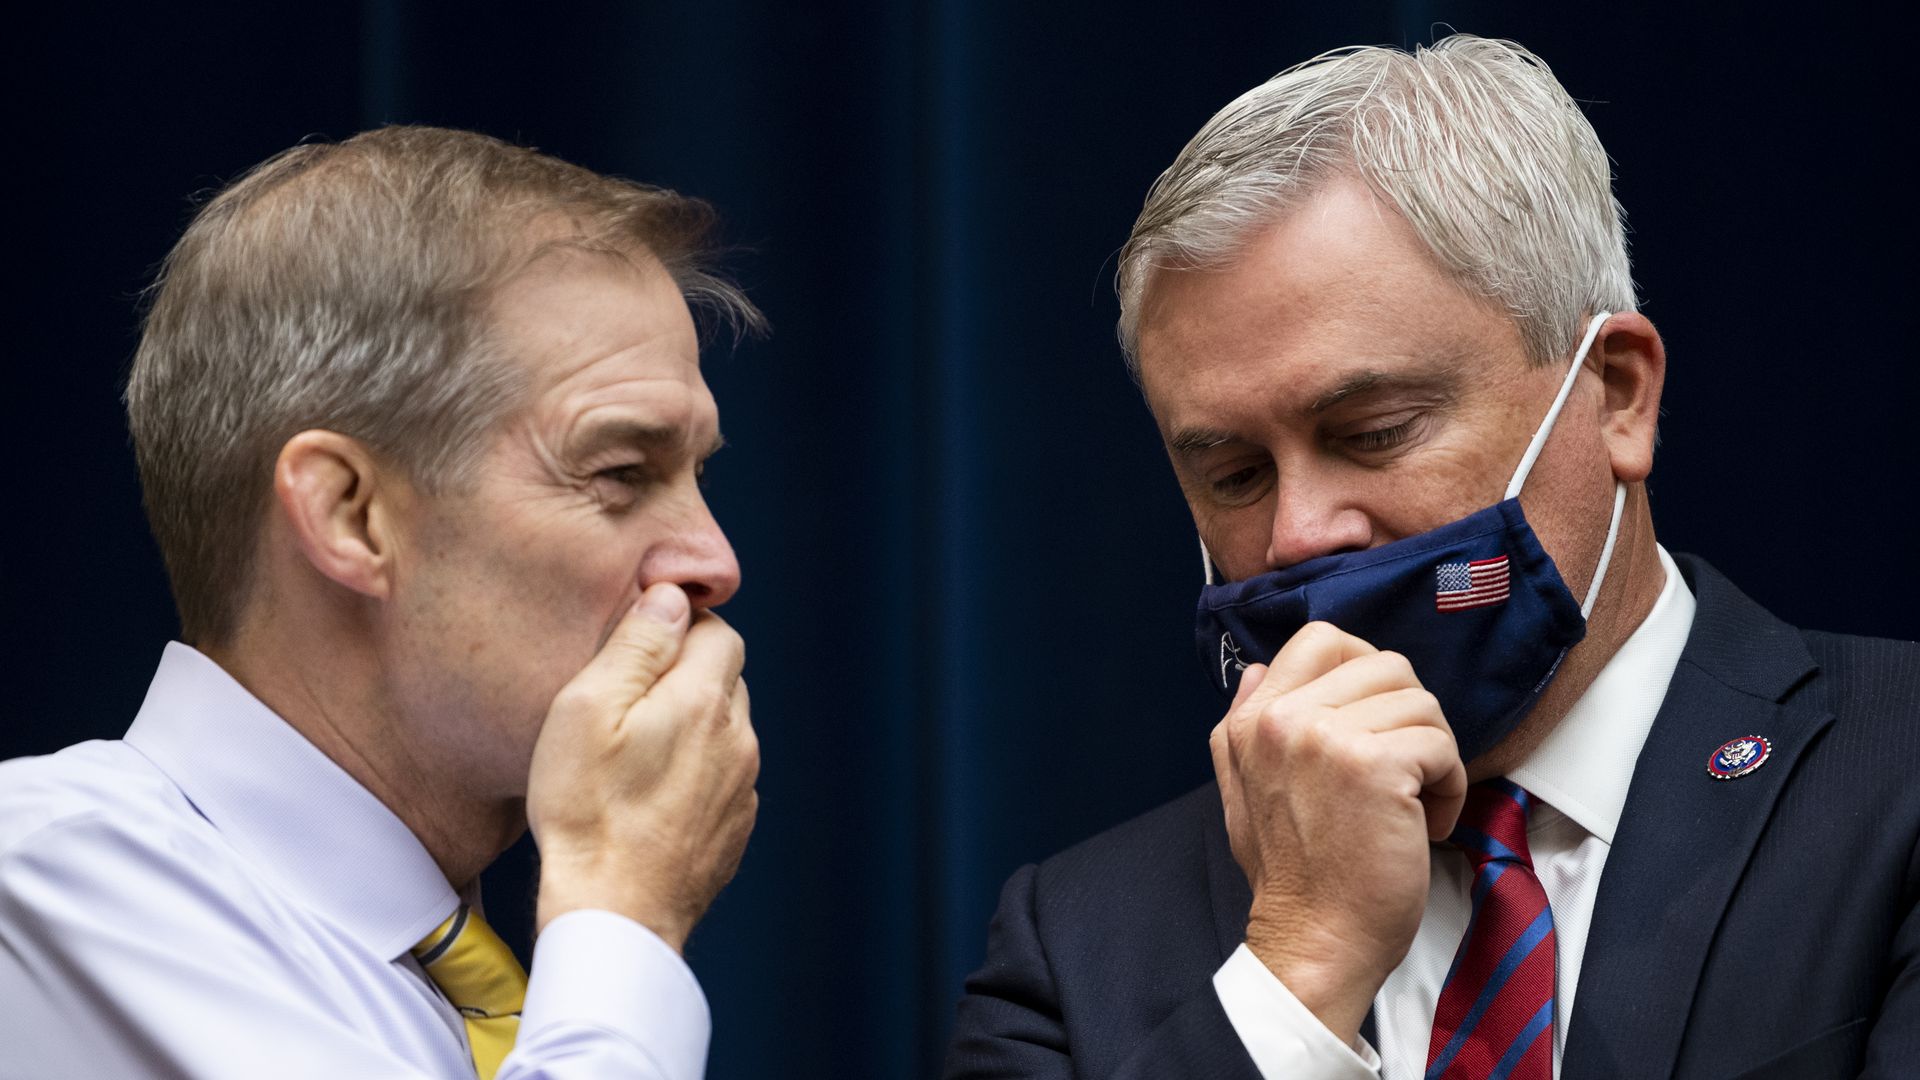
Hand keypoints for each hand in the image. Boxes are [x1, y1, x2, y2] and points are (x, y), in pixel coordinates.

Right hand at [525, 582, 758, 951]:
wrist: (614, 913)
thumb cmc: (587, 811)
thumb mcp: (588, 710)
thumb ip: (636, 645)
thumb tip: (670, 597)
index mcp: (705, 699)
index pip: (717, 630)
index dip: (676, 630)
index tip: (634, 651)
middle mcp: (738, 738)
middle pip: (725, 678)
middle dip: (684, 676)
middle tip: (626, 704)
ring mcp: (742, 787)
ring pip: (726, 728)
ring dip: (691, 726)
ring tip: (633, 754)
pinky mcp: (735, 827)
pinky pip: (723, 777)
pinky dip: (695, 773)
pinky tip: (649, 795)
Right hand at [1210, 622, 1465, 1044]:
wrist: (1315, 940)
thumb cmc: (1294, 876)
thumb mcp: (1242, 790)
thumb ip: (1246, 724)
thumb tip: (1256, 669)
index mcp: (1251, 719)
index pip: (1321, 640)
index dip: (1366, 669)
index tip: (1379, 721)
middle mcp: (1281, 719)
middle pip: (1384, 664)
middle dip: (1410, 715)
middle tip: (1406, 768)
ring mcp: (1326, 738)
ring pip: (1420, 702)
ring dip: (1434, 753)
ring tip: (1418, 802)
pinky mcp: (1375, 766)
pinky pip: (1440, 743)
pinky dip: (1450, 785)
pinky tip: (1428, 822)